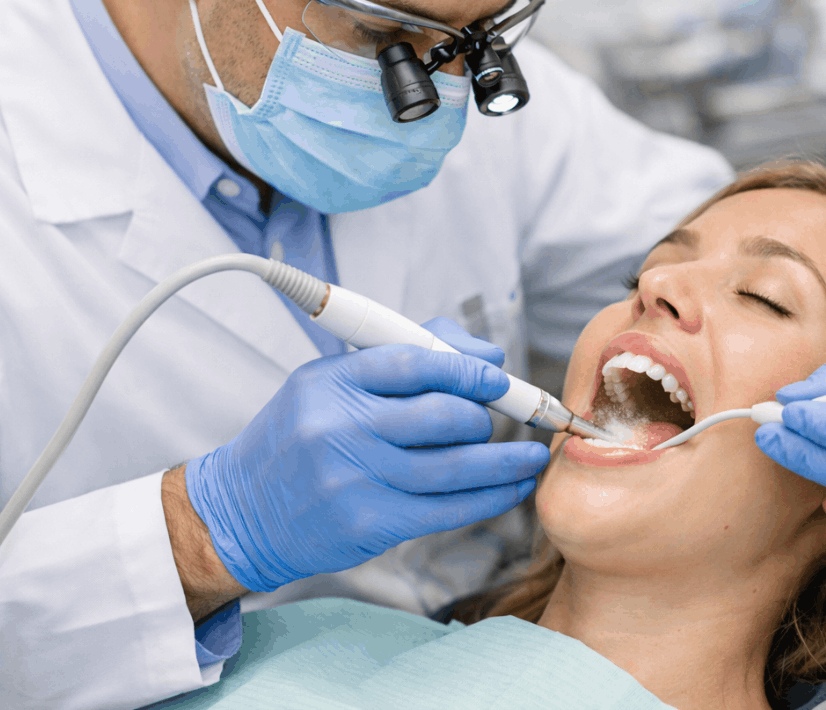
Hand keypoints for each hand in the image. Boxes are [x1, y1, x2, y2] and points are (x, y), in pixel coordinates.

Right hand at [184, 326, 548, 592]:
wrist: (242, 512)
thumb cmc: (299, 437)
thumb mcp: (330, 383)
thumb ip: (404, 357)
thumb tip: (486, 352)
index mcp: (331, 382)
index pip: (414, 362)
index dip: (467, 368)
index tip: (497, 376)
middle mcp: (340, 428)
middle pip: (441, 415)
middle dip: (484, 416)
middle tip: (502, 418)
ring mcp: (354, 479)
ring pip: (453, 466)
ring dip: (504, 461)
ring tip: (531, 457)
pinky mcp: (368, 524)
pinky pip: (447, 509)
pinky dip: (489, 497)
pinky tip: (511, 488)